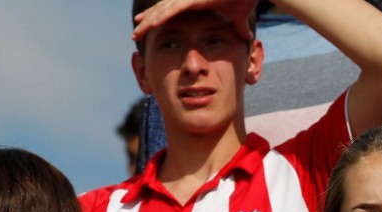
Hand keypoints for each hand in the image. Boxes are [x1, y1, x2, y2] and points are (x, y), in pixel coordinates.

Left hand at [133, 0, 255, 40]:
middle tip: (134, 33)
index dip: (157, 19)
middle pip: (161, 11)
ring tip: (136, 31)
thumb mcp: (239, 16)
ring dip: (148, 21)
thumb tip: (247, 38)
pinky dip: (161, 17)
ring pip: (163, 10)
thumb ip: (239, 27)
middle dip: (146, 21)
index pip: (171, 11)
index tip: (147, 27)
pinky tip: (151, 25)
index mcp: (194, 2)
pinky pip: (173, 9)